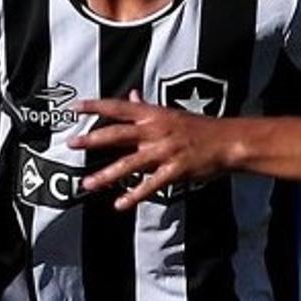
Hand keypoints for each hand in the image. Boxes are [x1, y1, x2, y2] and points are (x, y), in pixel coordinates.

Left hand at [71, 91, 232, 210]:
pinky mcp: (175, 170)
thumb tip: (131, 97)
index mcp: (154, 115)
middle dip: (93, 139)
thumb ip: (147, 108)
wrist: (228, 141)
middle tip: (72, 144)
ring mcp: (165, 151)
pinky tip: (120, 204)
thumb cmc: (200, 128)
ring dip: (107, 175)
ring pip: (129, 163)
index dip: (96, 106)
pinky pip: (151, 185)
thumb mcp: (171, 114)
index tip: (75, 107)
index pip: (119, 108)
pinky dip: (135, 195)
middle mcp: (156, 130)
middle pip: (118, 134)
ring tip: (88, 183)